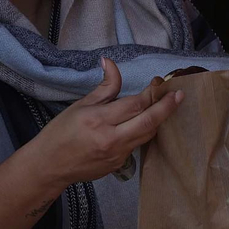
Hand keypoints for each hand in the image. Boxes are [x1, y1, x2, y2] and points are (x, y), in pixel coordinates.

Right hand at [43, 58, 181, 184]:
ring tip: (166, 106)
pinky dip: (143, 132)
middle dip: (166, 107)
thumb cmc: (61, 133)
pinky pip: (137, 145)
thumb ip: (104, 86)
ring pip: (147, 135)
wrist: (50, 166)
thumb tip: (110, 62)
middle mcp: (111, 139)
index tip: (158, 83)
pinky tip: (145, 123)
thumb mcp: (81, 105)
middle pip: (148, 121)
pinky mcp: (119, 165)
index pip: (135, 105)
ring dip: (158, 120)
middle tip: (179, 95)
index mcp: (99, 120)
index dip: (150, 93)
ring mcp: (117, 155)